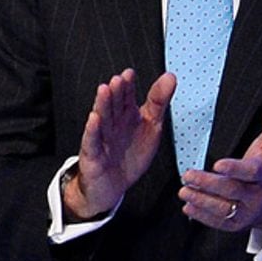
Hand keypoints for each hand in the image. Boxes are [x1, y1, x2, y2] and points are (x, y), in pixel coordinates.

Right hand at [64, 69, 174, 220]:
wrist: (112, 186)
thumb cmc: (129, 156)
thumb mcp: (151, 127)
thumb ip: (159, 102)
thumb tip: (170, 77)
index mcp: (126, 116)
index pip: (126, 97)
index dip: (128, 86)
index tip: (130, 74)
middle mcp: (112, 124)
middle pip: (113, 105)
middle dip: (116, 93)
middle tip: (119, 80)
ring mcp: (101, 137)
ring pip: (102, 119)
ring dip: (102, 104)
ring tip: (104, 90)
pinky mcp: (93, 154)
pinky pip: (92, 141)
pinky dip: (92, 130)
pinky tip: (94, 119)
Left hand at [179, 103, 261, 231]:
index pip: (251, 172)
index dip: (235, 169)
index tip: (217, 164)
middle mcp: (258, 195)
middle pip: (232, 191)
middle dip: (209, 184)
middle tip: (188, 175)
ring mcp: (248, 211)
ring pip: (224, 209)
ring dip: (202, 201)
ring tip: (184, 191)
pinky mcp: (238, 224)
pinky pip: (220, 223)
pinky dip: (203, 216)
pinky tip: (189, 207)